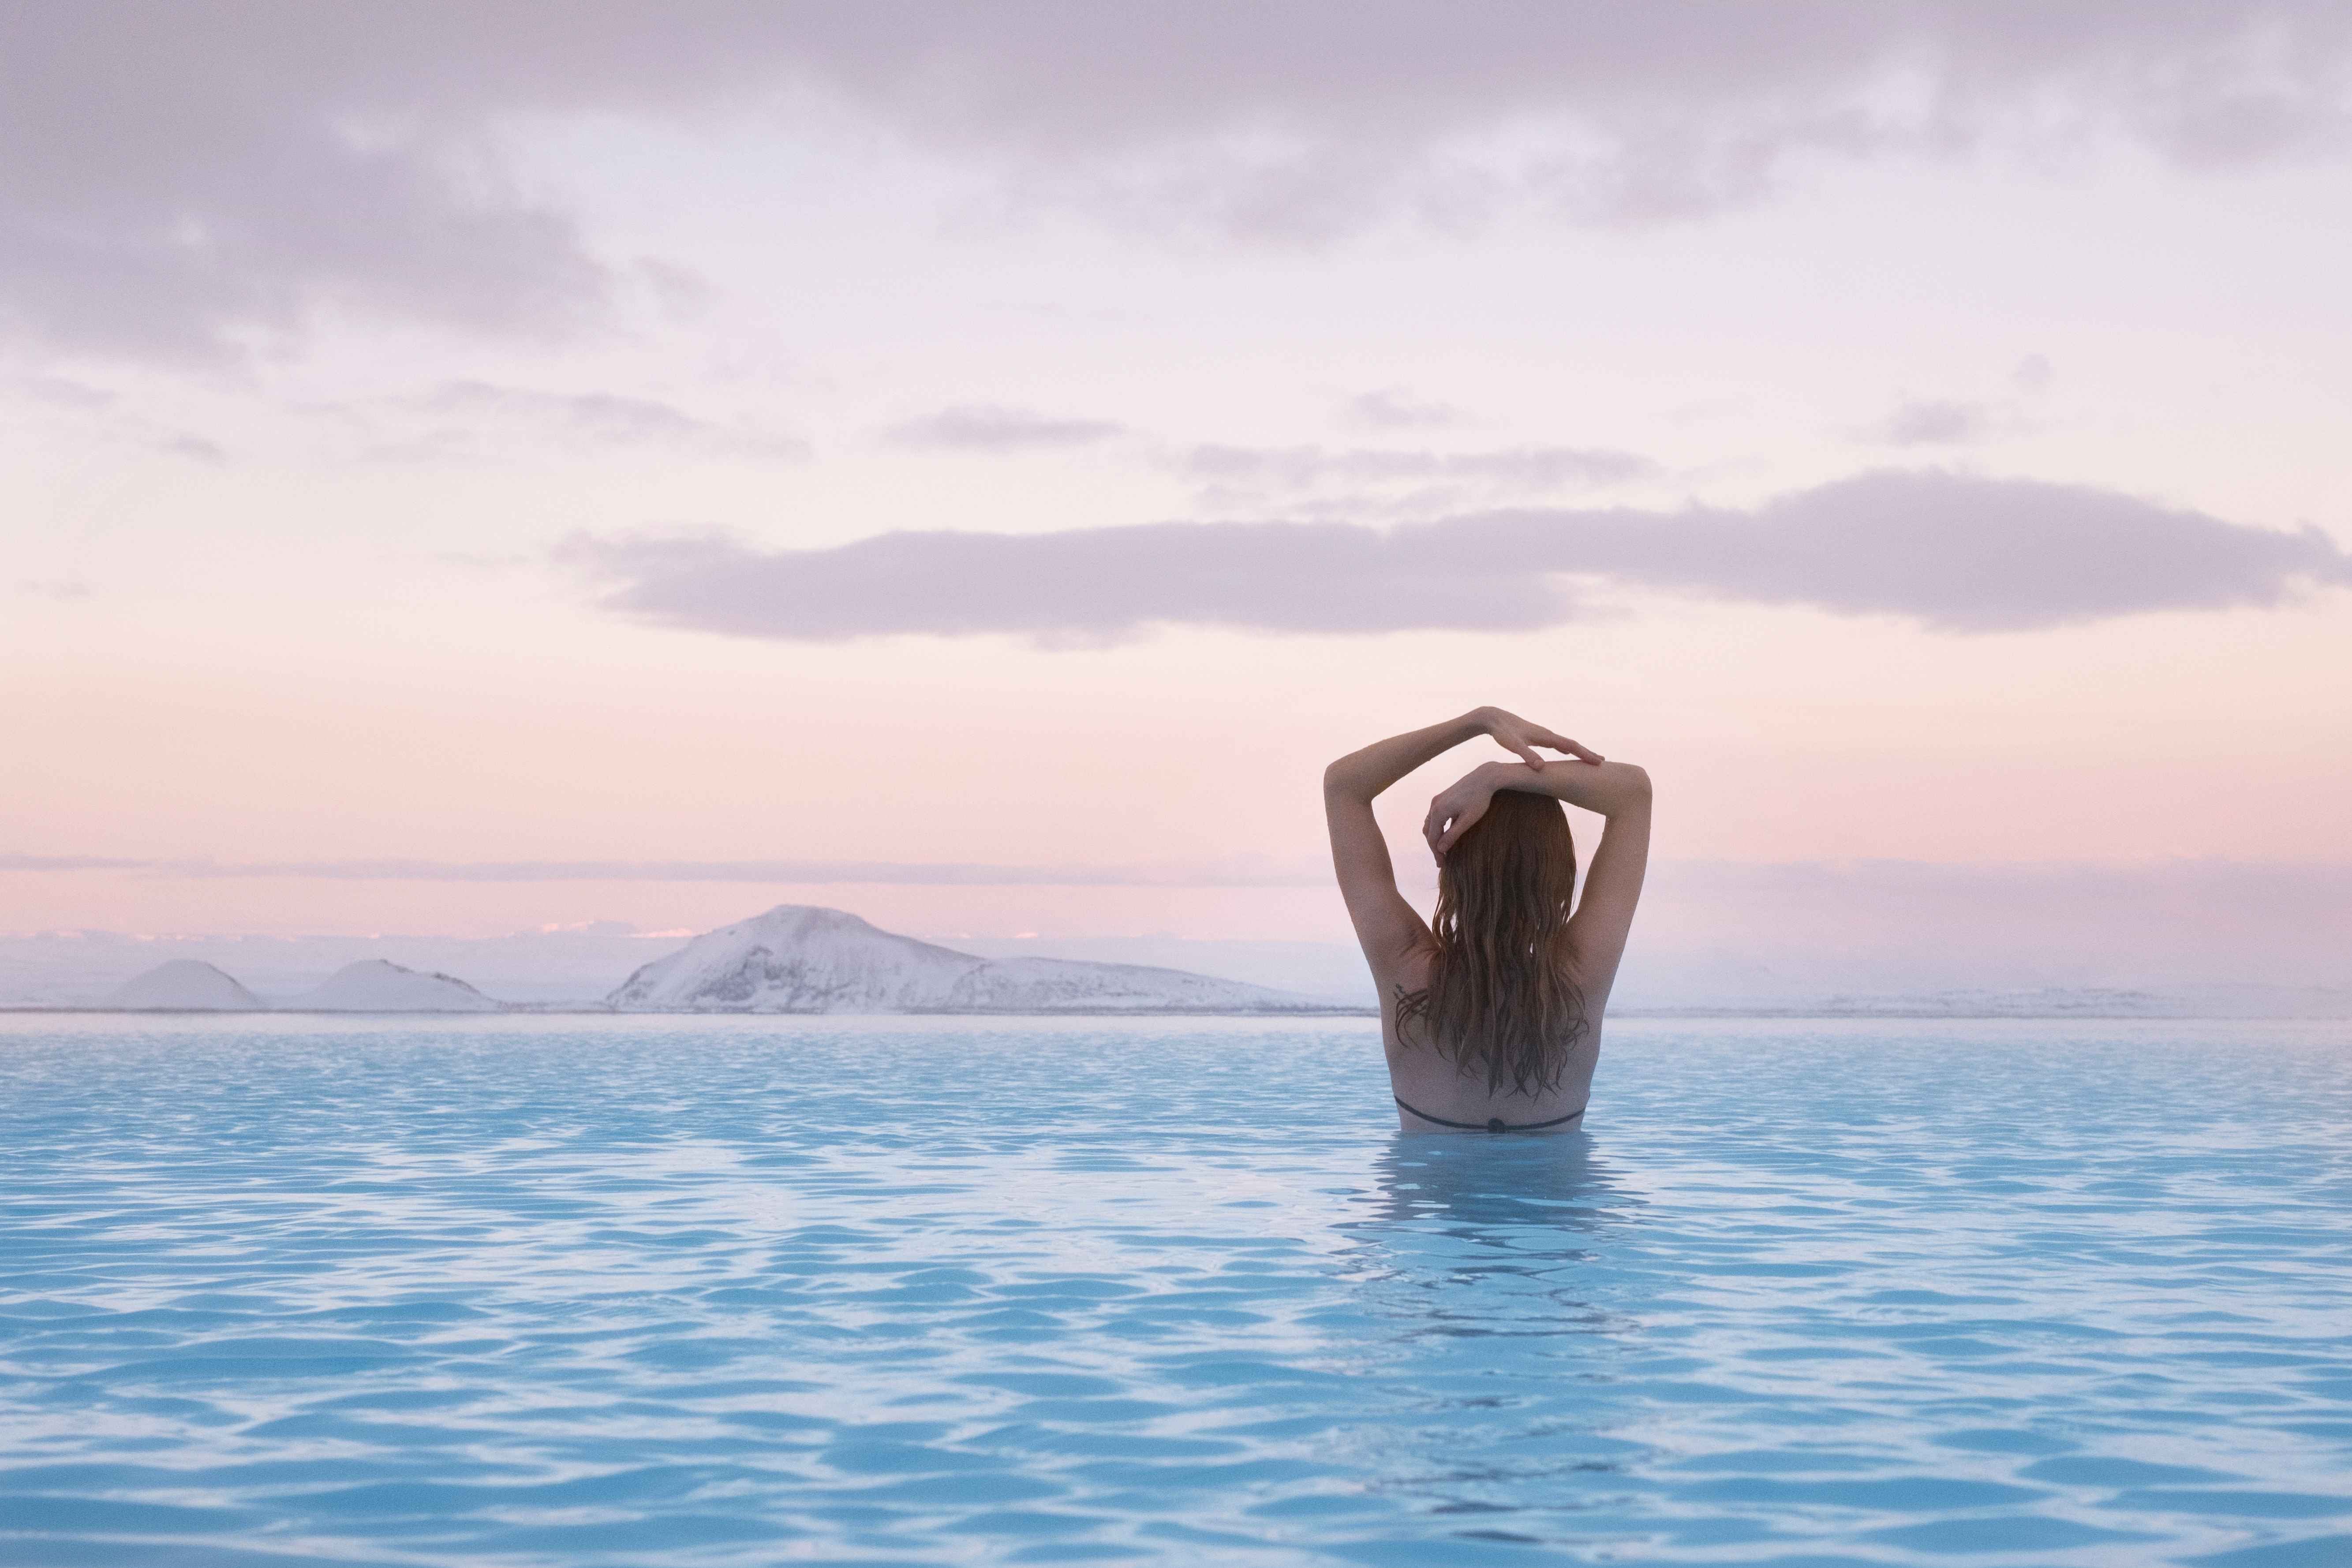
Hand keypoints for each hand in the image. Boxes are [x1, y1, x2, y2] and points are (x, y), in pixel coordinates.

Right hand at [1423, 765, 1500, 863]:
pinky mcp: (1442, 797)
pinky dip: (1437, 827)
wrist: (1484, 777)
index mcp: (1438, 811)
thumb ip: (1453, 834)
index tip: (1443, 864)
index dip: (1436, 853)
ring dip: (1435, 837)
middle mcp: (1434, 805)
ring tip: (1443, 849)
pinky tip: (1445, 833)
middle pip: (1428, 832)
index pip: (1432, 838)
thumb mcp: (1468, 820)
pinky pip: (1434, 816)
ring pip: (1430, 824)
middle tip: (1442, 859)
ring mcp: (1437, 800)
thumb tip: (1440, 849)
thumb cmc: (1479, 799)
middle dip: (1434, 846)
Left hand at [1474, 706, 1603, 770]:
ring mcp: (1543, 735)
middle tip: (1602, 762)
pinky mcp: (1537, 737)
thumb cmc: (1502, 732)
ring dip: (1578, 751)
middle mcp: (1547, 734)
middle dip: (1586, 753)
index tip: (1598, 762)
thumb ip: (1527, 755)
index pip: (1570, 746)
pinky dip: (1567, 749)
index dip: (1584, 754)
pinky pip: (1557, 744)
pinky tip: (1567, 754)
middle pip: (1572, 744)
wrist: (1493, 718)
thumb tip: (1541, 767)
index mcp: (1545, 736)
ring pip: (1565, 744)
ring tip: (1590, 759)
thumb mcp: (1513, 745)